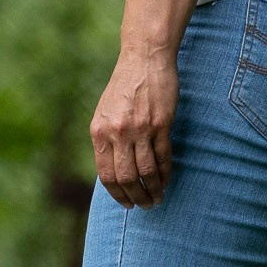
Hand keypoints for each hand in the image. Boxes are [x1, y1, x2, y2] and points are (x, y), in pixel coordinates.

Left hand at [91, 46, 177, 207]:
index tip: (126, 204)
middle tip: (145, 206)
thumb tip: (111, 170)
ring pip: (147, 172)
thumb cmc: (124, 86)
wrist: (144, 59)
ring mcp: (140, 129)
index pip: (106, 175)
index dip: (117, 194)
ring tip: (157, 199)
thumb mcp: (105, 112)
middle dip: (136, 198)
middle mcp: (118, 133)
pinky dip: (165, 175)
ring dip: (153, 190)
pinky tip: (166, 182)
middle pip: (126, 178)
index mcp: (99, 131)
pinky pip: (163, 158)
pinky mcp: (161, 124)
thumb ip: (106, 139)